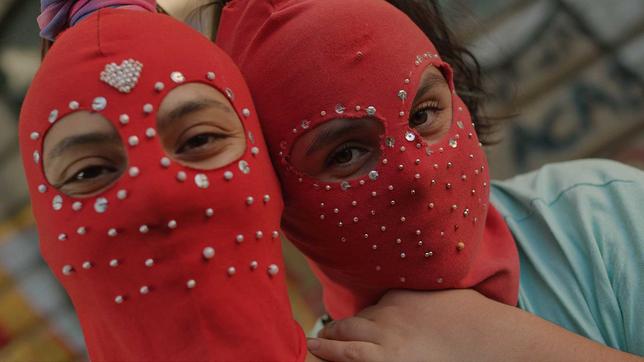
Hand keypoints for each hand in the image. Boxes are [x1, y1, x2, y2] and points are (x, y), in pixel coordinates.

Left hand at [307, 289, 639, 361]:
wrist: (488, 340)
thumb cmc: (476, 320)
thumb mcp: (445, 296)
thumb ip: (423, 296)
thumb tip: (422, 303)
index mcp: (401, 296)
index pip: (374, 306)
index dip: (368, 318)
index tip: (362, 323)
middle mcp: (389, 314)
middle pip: (356, 320)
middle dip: (342, 327)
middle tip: (329, 333)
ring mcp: (386, 338)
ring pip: (347, 334)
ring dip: (331, 339)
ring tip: (317, 344)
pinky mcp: (386, 360)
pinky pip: (350, 355)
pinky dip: (331, 351)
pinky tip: (315, 348)